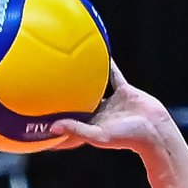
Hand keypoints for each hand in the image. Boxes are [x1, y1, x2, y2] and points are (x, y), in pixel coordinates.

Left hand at [49, 62, 175, 155]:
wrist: (154, 130)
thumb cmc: (127, 138)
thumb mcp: (98, 135)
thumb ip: (76, 130)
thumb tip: (52, 127)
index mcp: (88, 126)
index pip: (65, 123)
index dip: (50, 121)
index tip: (33, 116)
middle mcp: (97, 114)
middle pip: (75, 104)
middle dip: (62, 97)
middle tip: (43, 84)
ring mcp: (110, 102)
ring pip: (92, 87)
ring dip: (82, 77)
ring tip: (67, 62)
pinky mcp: (123, 91)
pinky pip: (112, 75)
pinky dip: (106, 64)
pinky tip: (97, 50)